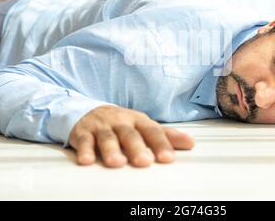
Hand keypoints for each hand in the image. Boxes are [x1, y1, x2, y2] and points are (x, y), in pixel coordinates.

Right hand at [68, 105, 194, 167]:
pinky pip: (84, 141)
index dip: (160, 144)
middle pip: (130, 134)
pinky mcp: (83, 132)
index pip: (152, 132)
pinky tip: (87, 160)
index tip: (168, 158)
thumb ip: (166, 136)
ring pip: (107, 137)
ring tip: (117, 163)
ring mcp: (102, 126)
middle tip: (145, 161)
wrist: (89, 111)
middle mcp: (121, 122)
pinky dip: (85, 150)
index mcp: (138, 121)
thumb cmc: (122, 123)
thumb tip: (190, 143)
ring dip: (112, 150)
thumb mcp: (144, 126)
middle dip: (137, 148)